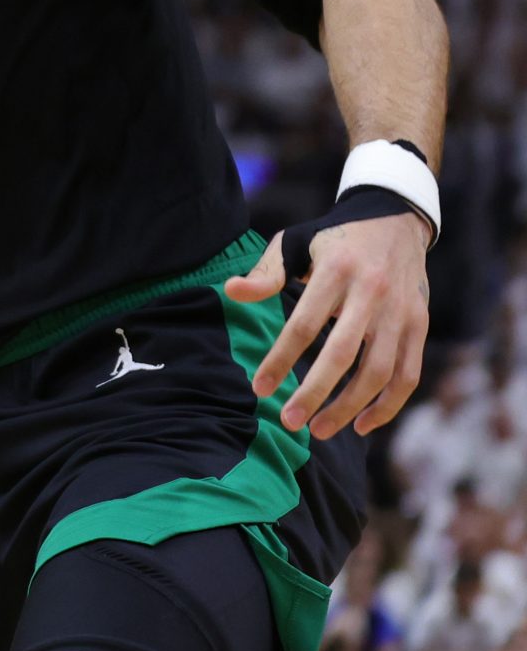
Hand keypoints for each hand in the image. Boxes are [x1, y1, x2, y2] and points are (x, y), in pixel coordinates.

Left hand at [225, 209, 430, 438]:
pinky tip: (361, 425)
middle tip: (288, 421)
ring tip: (318, 429)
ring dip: (349, 407)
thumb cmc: (333, 239)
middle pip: (342, 354)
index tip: (258, 388)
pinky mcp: (420, 326)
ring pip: (379, 372)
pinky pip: (408, 375)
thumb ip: (266, 273)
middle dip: (314, 392)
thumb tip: (231, 292)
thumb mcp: (294, 244)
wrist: (395, 222)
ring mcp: (401, 312)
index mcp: (335, 271)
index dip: (279, 359)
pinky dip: (388, 405)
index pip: (303, 324)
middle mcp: (372, 293)